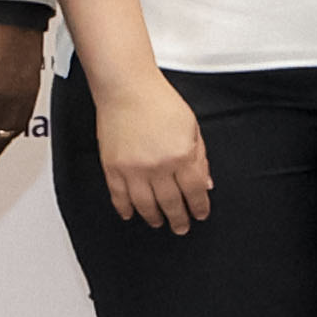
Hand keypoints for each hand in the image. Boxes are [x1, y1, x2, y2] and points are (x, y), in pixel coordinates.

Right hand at [92, 69, 212, 231]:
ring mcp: (133, 169)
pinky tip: (131, 214)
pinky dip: (125, 208)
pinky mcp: (112, 167)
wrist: (127, 89)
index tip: (200, 214)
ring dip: (153, 217)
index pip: (194, 191)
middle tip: (181, 227)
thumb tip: (205, 184)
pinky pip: (119, 196)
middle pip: (171, 203)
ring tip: (159, 222)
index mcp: (181, 154)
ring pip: (145, 205)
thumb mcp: (192, 127)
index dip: (199, 206)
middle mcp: (158, 165)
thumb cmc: (160, 102)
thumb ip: (200, 158)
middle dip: (178, 219)